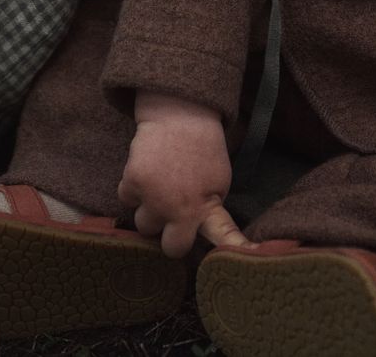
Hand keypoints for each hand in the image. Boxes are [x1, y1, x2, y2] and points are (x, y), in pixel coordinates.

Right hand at [118, 93, 250, 257]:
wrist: (179, 114)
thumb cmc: (202, 148)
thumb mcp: (218, 179)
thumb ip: (210, 210)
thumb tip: (199, 233)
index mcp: (206, 207)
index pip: (223, 236)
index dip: (234, 249)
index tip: (248, 261)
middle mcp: (178, 209)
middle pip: (168, 248)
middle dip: (169, 236)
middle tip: (173, 215)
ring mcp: (153, 198)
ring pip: (143, 225)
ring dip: (149, 211)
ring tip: (160, 187)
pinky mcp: (132, 182)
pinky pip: (127, 199)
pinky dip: (133, 189)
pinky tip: (147, 172)